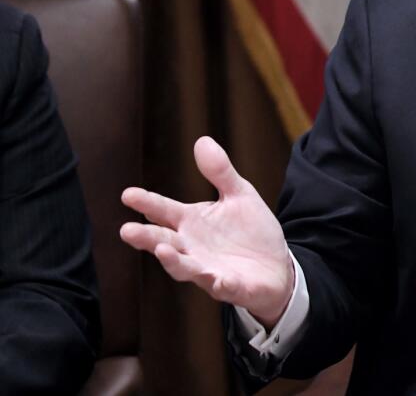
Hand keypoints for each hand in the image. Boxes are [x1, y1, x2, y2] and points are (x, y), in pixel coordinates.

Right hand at [120, 136, 293, 326]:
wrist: (277, 266)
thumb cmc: (251, 231)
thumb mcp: (239, 195)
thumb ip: (220, 172)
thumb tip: (201, 140)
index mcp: (193, 223)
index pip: (165, 211)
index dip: (147, 203)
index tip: (127, 194)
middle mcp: (193, 248)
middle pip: (165, 242)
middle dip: (146, 237)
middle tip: (126, 230)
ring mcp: (209, 269)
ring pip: (185, 268)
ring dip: (173, 261)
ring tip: (161, 249)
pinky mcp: (230, 286)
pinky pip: (222, 286)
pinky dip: (219, 283)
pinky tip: (217, 279)